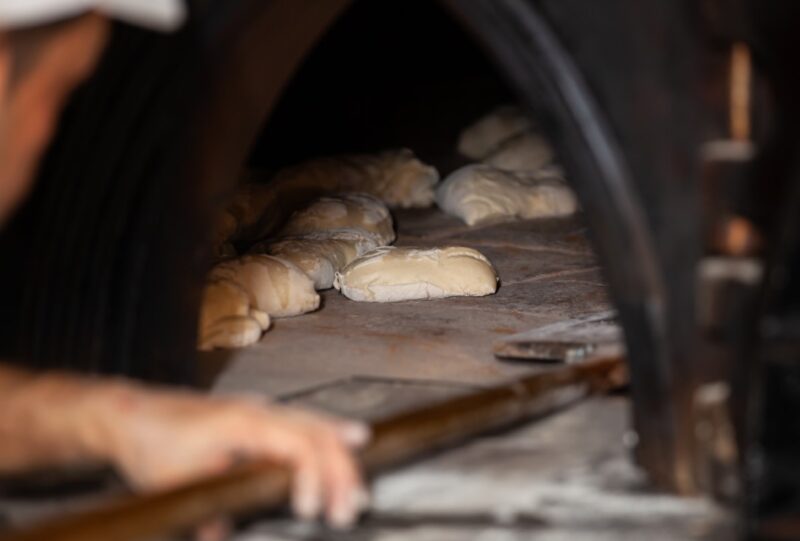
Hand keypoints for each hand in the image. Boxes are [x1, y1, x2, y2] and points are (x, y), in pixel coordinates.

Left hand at [93, 383, 369, 528]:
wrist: (131, 413)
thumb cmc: (152, 439)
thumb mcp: (174, 481)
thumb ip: (208, 508)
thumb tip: (224, 533)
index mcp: (242, 421)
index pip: (296, 443)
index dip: (312, 475)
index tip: (310, 508)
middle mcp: (259, 410)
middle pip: (317, 432)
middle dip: (341, 469)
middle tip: (353, 505)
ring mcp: (261, 410)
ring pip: (315, 424)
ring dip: (340, 456)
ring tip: (359, 486)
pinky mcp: (259, 417)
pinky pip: (305, 423)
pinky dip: (330, 435)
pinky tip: (348, 441)